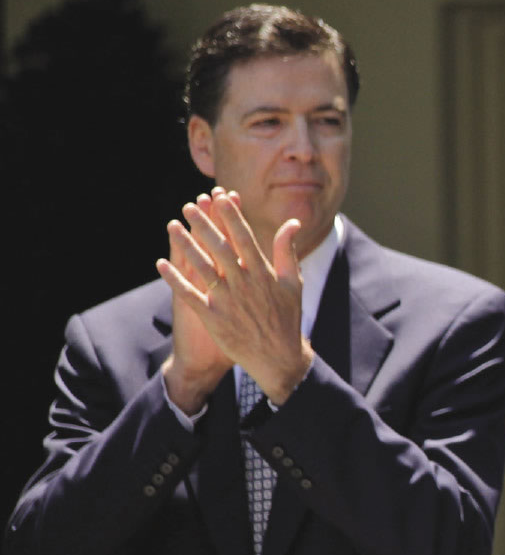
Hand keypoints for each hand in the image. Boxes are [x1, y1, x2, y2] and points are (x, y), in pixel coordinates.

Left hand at [156, 189, 312, 403]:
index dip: (231, 216)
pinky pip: (190, 294)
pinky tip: (162, 264)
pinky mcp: (213, 317)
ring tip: (172, 226)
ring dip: (185, 245)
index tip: (221, 197)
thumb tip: (292, 223)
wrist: (278, 358)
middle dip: (203, 224)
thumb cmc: (287, 318)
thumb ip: (287, 251)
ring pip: (202, 266)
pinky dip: (175, 279)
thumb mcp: (292, 283)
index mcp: (263, 273)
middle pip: (219, 247)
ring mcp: (227, 300)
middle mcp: (244, 284)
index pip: (244, 238)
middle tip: (189, 206)